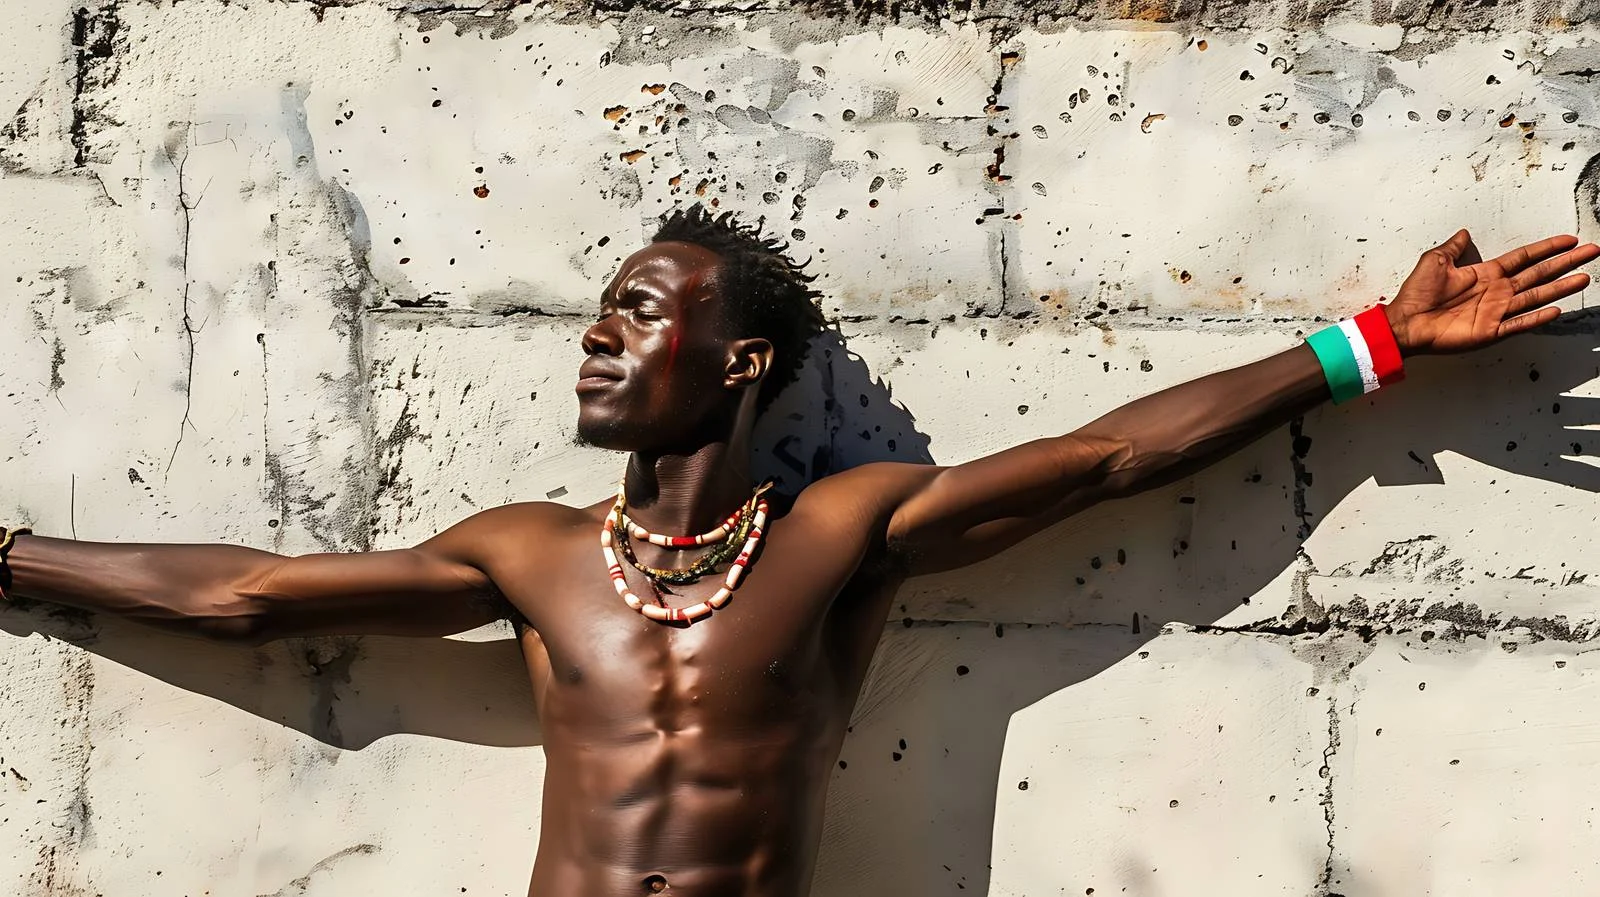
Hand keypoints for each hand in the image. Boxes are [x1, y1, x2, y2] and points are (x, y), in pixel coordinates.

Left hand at [1383, 230, 1598, 354]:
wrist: (1405, 323)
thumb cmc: (1416, 294)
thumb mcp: (1435, 260)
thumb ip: (1454, 247)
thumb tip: (1464, 232)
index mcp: (1486, 273)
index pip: (1525, 257)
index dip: (1547, 248)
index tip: (1569, 240)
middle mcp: (1496, 291)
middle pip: (1539, 273)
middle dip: (1566, 262)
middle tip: (1591, 252)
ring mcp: (1496, 311)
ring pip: (1536, 296)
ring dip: (1561, 287)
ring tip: (1584, 278)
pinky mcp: (1490, 330)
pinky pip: (1519, 323)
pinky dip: (1538, 317)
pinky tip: (1557, 309)